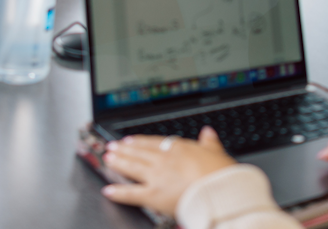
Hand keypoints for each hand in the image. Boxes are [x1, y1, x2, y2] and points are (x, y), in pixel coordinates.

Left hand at [102, 127, 237, 216]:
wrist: (217, 190)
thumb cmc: (220, 174)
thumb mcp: (217, 152)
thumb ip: (209, 142)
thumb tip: (208, 132)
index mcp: (179, 149)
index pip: (154, 143)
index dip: (140, 142)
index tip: (130, 140)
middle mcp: (164, 160)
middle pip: (139, 153)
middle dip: (124, 149)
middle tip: (112, 146)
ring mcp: (156, 177)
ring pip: (132, 167)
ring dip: (118, 163)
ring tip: (108, 159)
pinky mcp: (153, 195)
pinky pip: (131, 193)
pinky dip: (119, 192)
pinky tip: (108, 191)